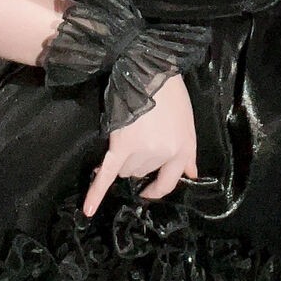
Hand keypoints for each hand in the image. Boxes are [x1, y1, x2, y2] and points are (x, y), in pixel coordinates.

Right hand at [82, 72, 198, 216]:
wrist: (149, 70)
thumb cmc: (171, 94)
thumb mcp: (188, 124)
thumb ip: (189, 153)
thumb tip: (193, 175)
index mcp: (181, 150)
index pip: (168, 182)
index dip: (157, 188)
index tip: (148, 192)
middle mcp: (161, 155)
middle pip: (141, 173)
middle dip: (137, 162)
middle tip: (137, 138)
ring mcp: (141, 152)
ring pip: (125, 170)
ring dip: (121, 161)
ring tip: (124, 137)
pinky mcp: (120, 146)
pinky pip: (107, 174)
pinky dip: (96, 193)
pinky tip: (87, 210)